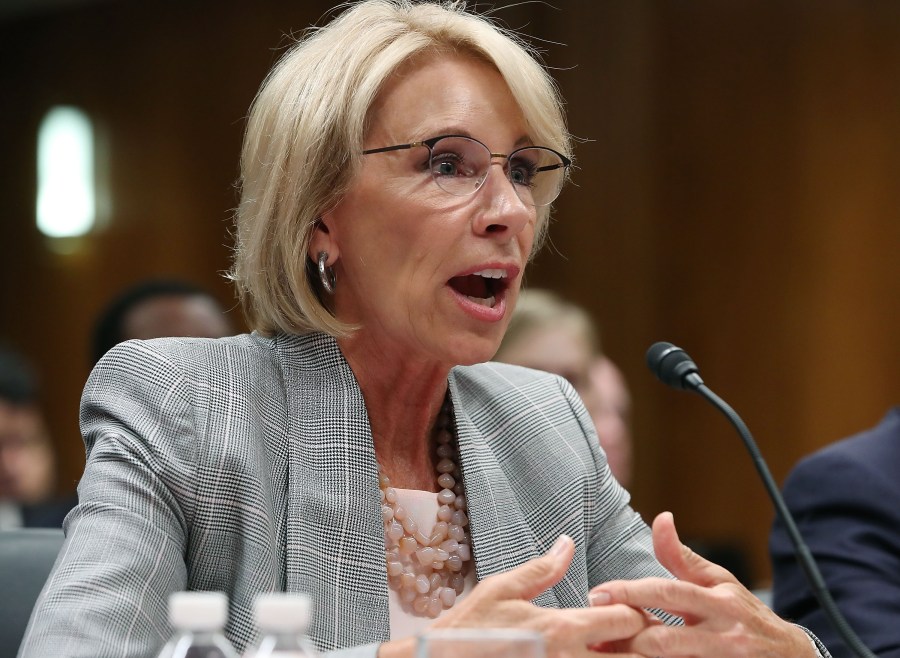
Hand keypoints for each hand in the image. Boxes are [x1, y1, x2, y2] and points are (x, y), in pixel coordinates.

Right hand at [432, 535, 650, 657]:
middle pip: (638, 657)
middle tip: (632, 635)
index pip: (628, 619)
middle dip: (643, 644)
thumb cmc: (469, 629)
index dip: (636, 611)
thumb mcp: (502, 590)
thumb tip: (566, 543)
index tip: (625, 609)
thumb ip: (542, 569)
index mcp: (562, 629)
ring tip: (612, 649)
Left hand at [589, 512, 817, 656]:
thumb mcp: (719, 581)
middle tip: (592, 635)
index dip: (630, 593)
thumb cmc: (744, 614)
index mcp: (718, 603)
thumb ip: (682, 556)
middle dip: (625, 638)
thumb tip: (660, 517)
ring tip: (603, 654)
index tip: (597, 593)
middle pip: (665, 640)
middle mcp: (723, 637)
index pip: (667, 593)